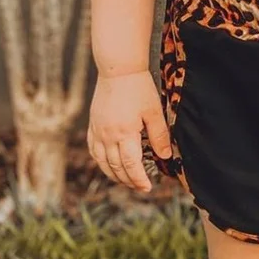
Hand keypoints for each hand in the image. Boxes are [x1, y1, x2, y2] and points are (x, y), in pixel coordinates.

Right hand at [87, 69, 172, 192]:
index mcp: (124, 133)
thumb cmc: (138, 88)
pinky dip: (100, 161)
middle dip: (128, 180)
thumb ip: (159, 136)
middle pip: (116, 167)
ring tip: (125, 181)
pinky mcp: (93, 124)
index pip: (131, 165)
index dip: (138, 179)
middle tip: (139, 187)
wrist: (118, 70)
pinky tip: (107, 165)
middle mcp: (108, 135)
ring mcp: (98, 130)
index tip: (147, 188)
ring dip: (113, 174)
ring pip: (102, 161)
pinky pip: (93, 150)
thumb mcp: (154, 112)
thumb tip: (166, 156)